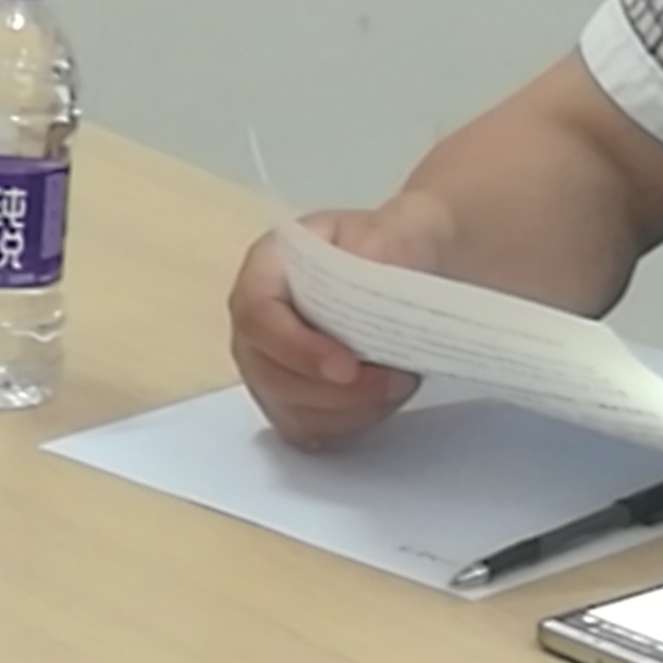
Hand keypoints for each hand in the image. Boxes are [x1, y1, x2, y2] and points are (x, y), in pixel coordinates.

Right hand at [227, 199, 442, 449]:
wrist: (406, 268)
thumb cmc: (389, 247)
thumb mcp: (391, 232)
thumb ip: (376, 254)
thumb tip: (364, 285)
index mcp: (267, 268)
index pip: (256, 313)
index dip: (295, 348)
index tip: (347, 366)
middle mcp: (256, 319)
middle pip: (265, 371)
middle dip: (332, 389)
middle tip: (392, 379)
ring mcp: (268, 363)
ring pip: (286, 407)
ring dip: (347, 409)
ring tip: (396, 383)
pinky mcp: (291, 398)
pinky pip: (306, 429)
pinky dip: (347, 425)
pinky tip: (380, 400)